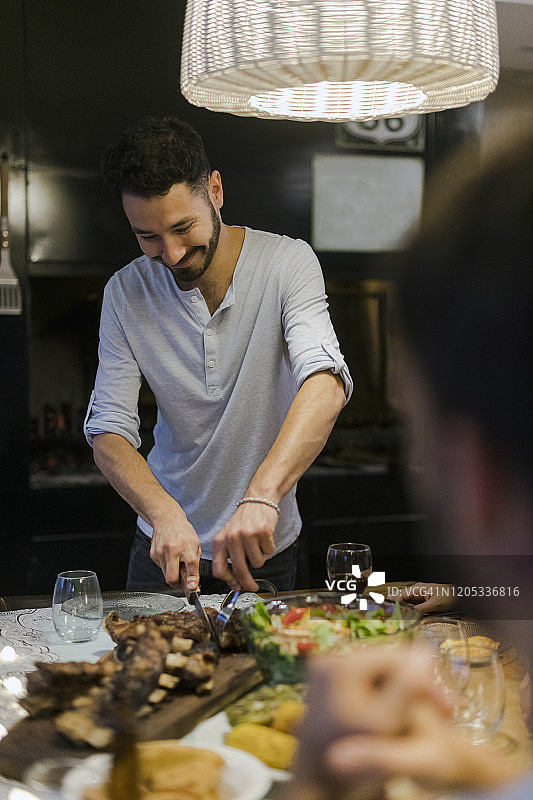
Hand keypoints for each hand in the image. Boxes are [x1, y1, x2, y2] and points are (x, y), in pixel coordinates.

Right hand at [149, 515, 200, 591]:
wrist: (166, 519)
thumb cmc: (183, 531)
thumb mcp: (195, 544)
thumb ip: (195, 562)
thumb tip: (193, 582)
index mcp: (186, 547)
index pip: (190, 567)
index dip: (192, 580)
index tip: (192, 588)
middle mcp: (172, 551)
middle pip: (172, 578)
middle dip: (178, 584)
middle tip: (183, 581)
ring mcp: (160, 553)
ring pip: (166, 575)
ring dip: (173, 574)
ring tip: (177, 563)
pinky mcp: (153, 555)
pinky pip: (161, 568)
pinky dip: (167, 567)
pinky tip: (170, 557)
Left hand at [212, 502, 276, 590]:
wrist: (258, 501)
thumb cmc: (243, 522)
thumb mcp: (229, 538)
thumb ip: (230, 560)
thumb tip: (236, 584)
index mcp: (220, 541)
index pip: (219, 570)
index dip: (229, 582)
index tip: (236, 587)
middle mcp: (232, 538)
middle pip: (239, 571)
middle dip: (248, 583)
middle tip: (253, 587)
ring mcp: (247, 534)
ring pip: (257, 563)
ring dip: (260, 558)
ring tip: (257, 545)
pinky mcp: (263, 532)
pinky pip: (268, 552)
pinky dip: (268, 549)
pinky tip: (264, 538)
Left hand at [289, 646, 516, 798]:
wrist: (316, 787)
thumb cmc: (351, 766)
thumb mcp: (385, 726)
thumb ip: (405, 687)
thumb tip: (424, 649)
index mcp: (341, 665)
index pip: (396, 657)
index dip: (427, 680)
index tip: (450, 710)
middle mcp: (328, 659)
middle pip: (386, 661)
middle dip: (416, 684)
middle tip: (446, 714)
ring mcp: (324, 667)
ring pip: (379, 669)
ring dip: (404, 689)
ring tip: (431, 715)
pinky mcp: (326, 678)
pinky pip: (366, 677)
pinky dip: (386, 692)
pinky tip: (402, 712)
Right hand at [389, 582, 456, 613]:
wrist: (459, 595)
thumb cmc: (449, 596)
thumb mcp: (435, 604)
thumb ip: (421, 609)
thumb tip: (411, 615)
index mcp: (417, 589)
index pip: (401, 595)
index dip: (393, 602)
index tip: (388, 608)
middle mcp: (417, 591)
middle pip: (401, 597)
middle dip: (394, 603)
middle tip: (386, 611)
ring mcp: (420, 595)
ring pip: (406, 601)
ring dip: (400, 607)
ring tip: (392, 614)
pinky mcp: (423, 600)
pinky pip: (412, 604)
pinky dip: (406, 608)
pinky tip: (403, 613)